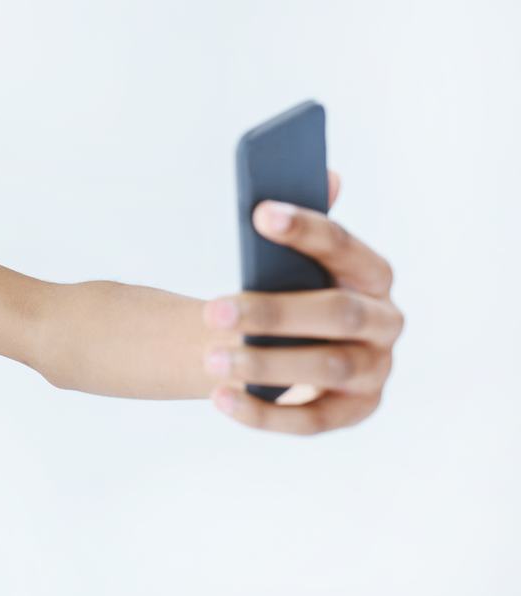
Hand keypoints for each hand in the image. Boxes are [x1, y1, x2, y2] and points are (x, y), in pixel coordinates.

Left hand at [200, 171, 403, 433]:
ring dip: (265, 364)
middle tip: (211, 309)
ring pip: (324, 367)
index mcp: (373, 274)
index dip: (305, 230)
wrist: (287, 349)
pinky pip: (310, 421)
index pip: (344, 247)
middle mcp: (385, 322)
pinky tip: (220, 399)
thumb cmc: (288, 291)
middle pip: (337, 313)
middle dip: (274, 311)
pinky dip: (263, 413)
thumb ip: (304, 223)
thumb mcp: (291, 259)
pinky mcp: (352, 413)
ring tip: (211, 358)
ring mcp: (374, 371)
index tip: (259, 213)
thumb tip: (326, 174)